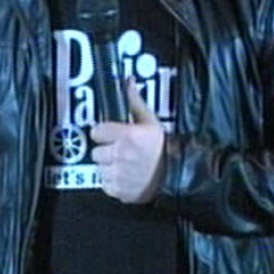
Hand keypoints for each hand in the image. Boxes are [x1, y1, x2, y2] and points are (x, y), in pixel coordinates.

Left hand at [91, 77, 164, 203]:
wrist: (177, 175)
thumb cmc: (162, 147)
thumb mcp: (150, 121)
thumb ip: (134, 101)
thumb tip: (128, 82)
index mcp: (127, 136)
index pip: (96, 131)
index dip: (102, 133)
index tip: (108, 134)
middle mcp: (120, 155)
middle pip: (96, 152)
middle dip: (105, 150)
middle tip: (118, 150)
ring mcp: (119, 175)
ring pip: (99, 169)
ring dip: (108, 166)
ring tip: (122, 163)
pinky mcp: (119, 191)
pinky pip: (105, 184)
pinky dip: (112, 182)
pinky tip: (124, 176)